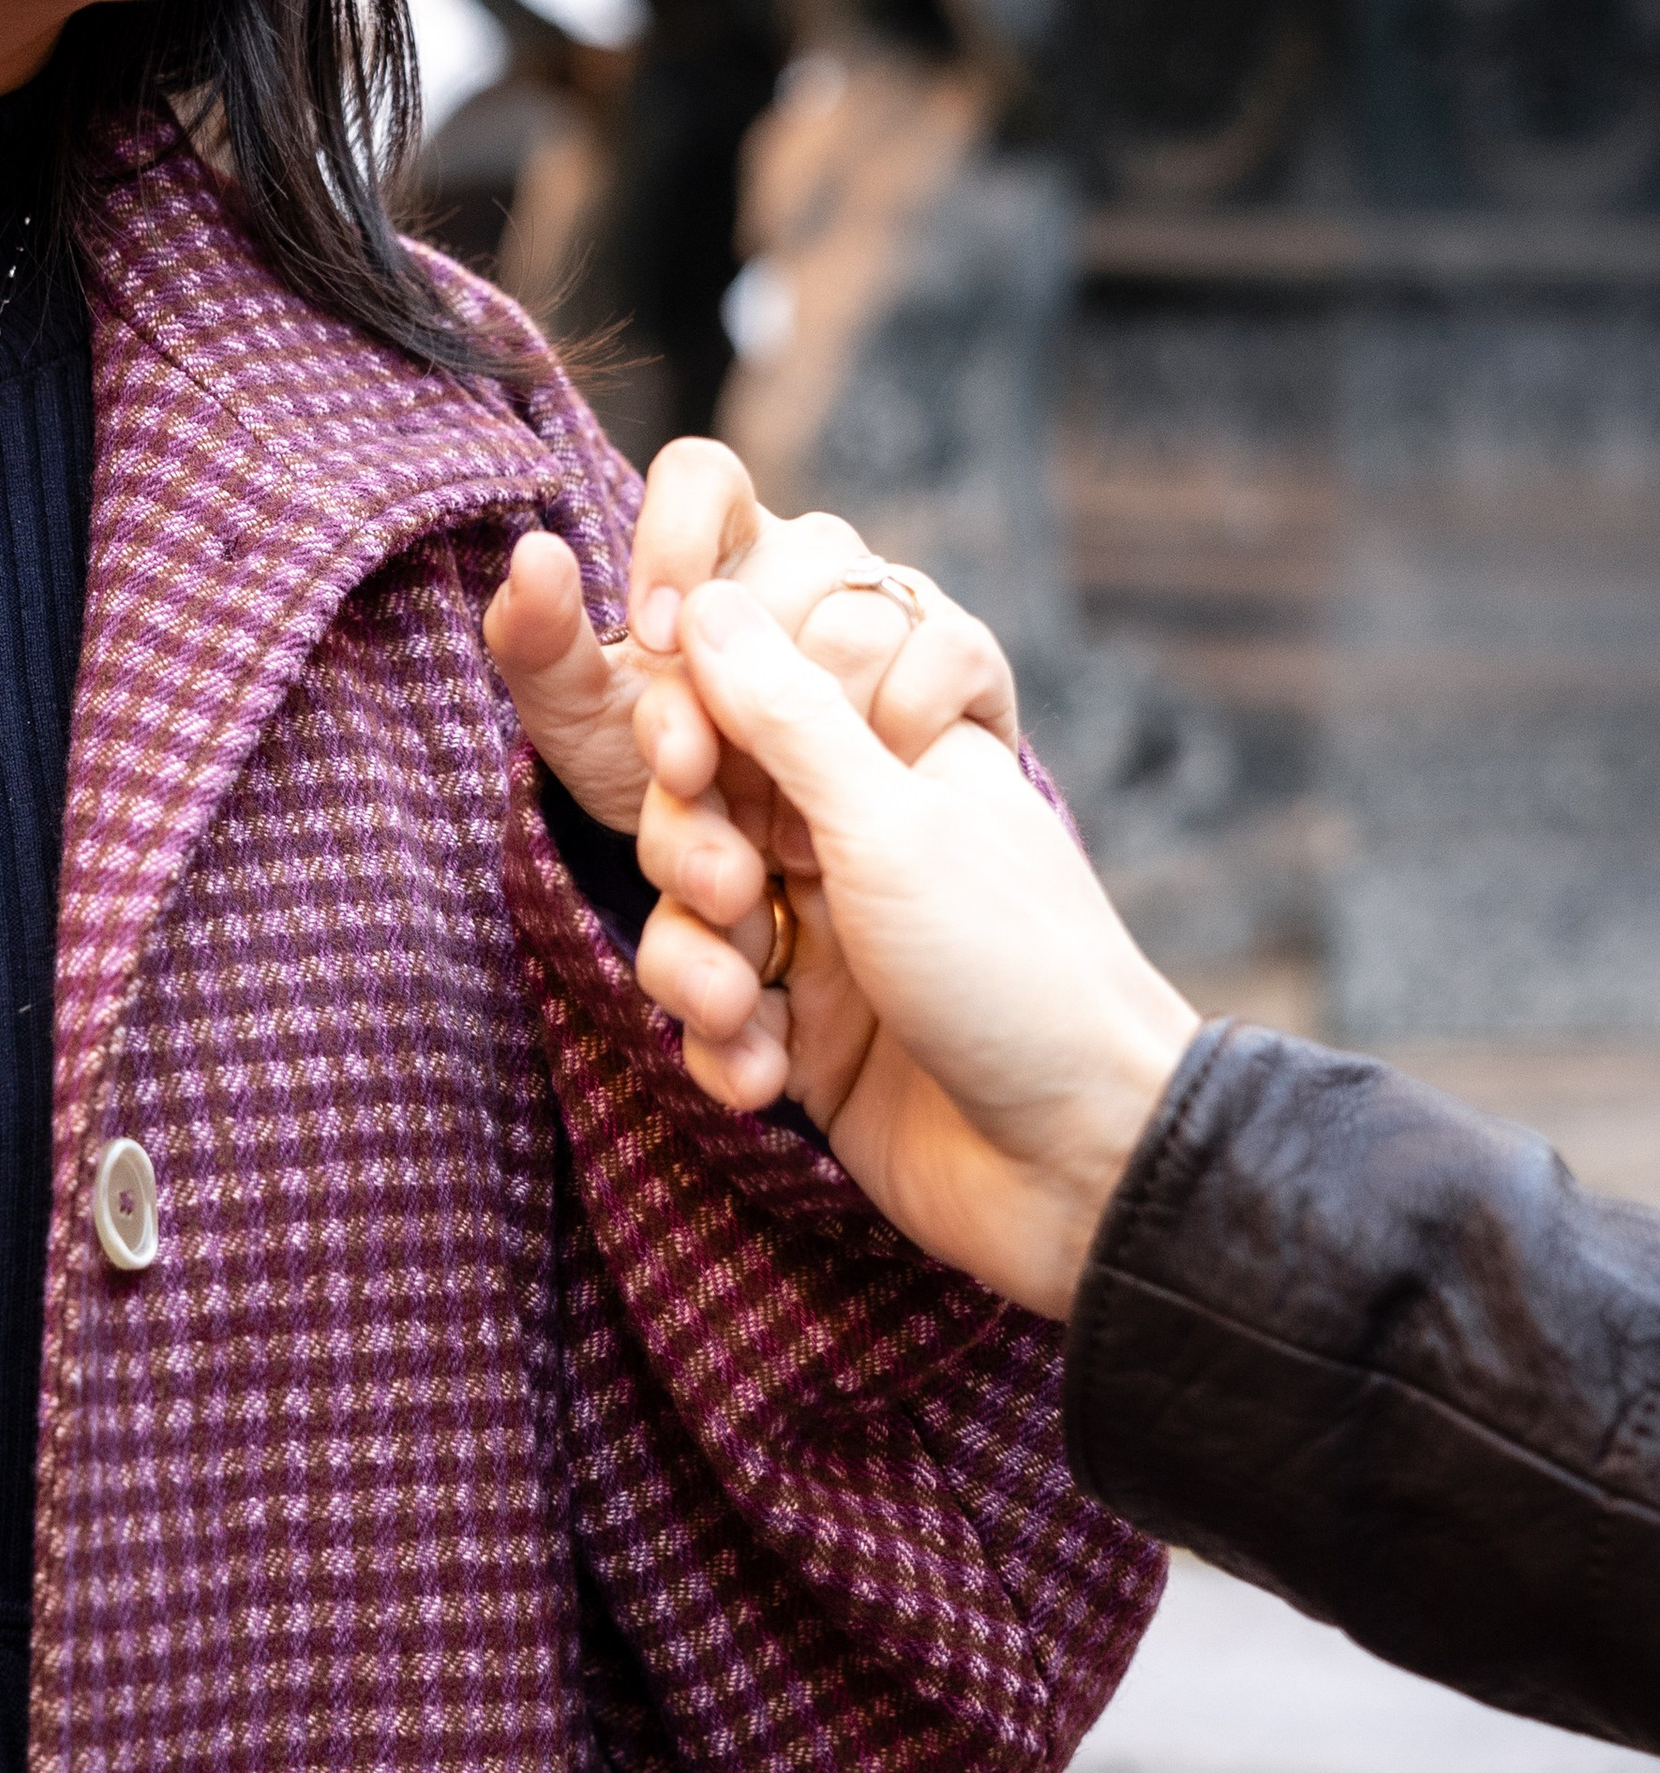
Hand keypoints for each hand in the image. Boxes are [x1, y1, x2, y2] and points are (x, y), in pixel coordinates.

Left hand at [485, 438, 1015, 837]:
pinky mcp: (963, 654)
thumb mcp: (584, 723)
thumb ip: (538, 641)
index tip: (651, 638)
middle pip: (785, 564)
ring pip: (859, 623)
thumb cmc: (668, 774)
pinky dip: (894, 736)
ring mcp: (894, 599)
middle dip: (735, 688)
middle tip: (700, 778)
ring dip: (808, 738)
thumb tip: (538, 554)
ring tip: (770, 822)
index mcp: (718, 543)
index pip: (701, 472)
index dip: (674, 538)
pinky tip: (854, 798)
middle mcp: (812, 555)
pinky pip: (944, 657)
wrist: (775, 876)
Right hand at [634, 580, 1200, 1315]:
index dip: (693, 722)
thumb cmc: (1013, 973)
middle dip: (690, 853)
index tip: (688, 759)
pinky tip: (767, 1075)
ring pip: (688, 913)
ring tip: (743, 1007)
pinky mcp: (802, 1036)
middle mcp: (845, 839)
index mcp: (886, 761)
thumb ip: (788, 715)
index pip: (744, 698)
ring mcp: (822, 938)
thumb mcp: (891, 827)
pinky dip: (721, 1046)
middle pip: (697, 805)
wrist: (1083, 1169)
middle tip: (735, 895)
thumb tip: (709, 603)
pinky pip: (709, 1016)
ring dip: (695, 962)